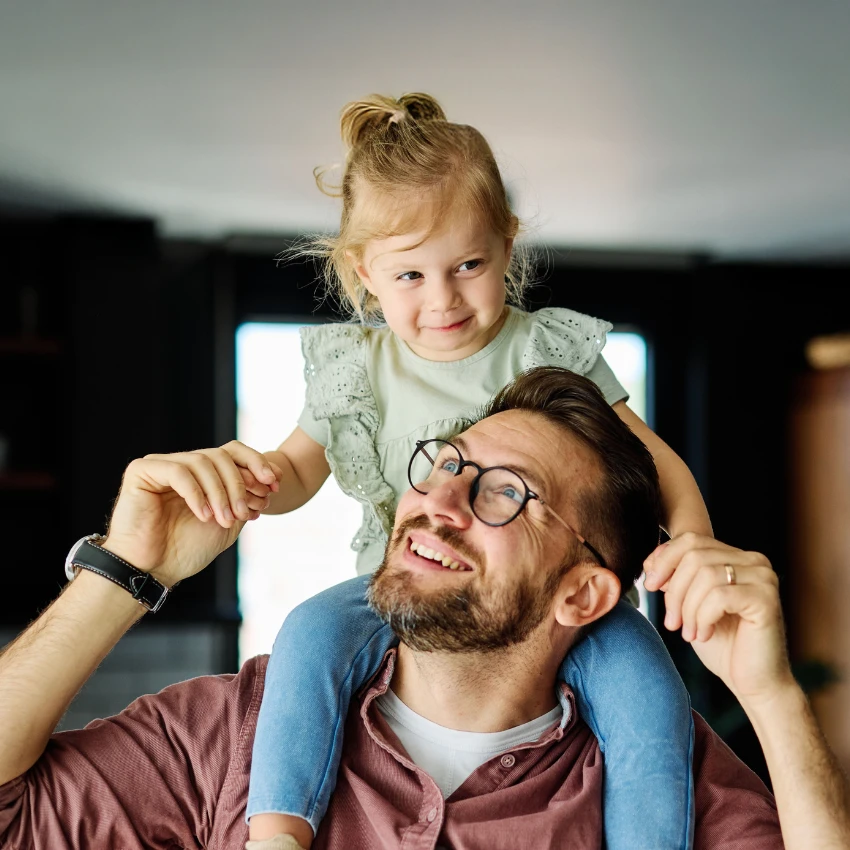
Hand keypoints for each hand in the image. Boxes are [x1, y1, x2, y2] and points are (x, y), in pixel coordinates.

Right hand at [101, 441, 281, 587]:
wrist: (152, 571)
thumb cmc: (186, 550)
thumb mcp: (229, 521)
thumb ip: (247, 496)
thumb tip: (275, 474)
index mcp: (202, 474)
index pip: (233, 452)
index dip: (257, 463)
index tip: (274, 486)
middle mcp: (182, 464)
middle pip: (221, 455)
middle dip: (239, 483)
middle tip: (244, 512)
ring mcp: (161, 465)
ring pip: (202, 462)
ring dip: (220, 492)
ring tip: (224, 520)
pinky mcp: (142, 471)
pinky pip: (178, 472)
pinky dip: (197, 494)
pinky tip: (204, 516)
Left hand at [644, 533, 794, 706]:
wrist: (754, 683)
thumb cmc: (722, 644)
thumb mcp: (690, 605)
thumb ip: (676, 578)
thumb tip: (651, 562)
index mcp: (737, 557)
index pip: (691, 539)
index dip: (664, 559)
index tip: (650, 585)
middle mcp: (754, 561)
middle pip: (693, 555)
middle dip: (674, 590)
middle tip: (671, 622)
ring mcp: (763, 578)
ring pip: (704, 574)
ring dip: (688, 608)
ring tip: (688, 632)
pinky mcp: (766, 599)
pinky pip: (718, 596)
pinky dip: (702, 617)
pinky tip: (704, 635)